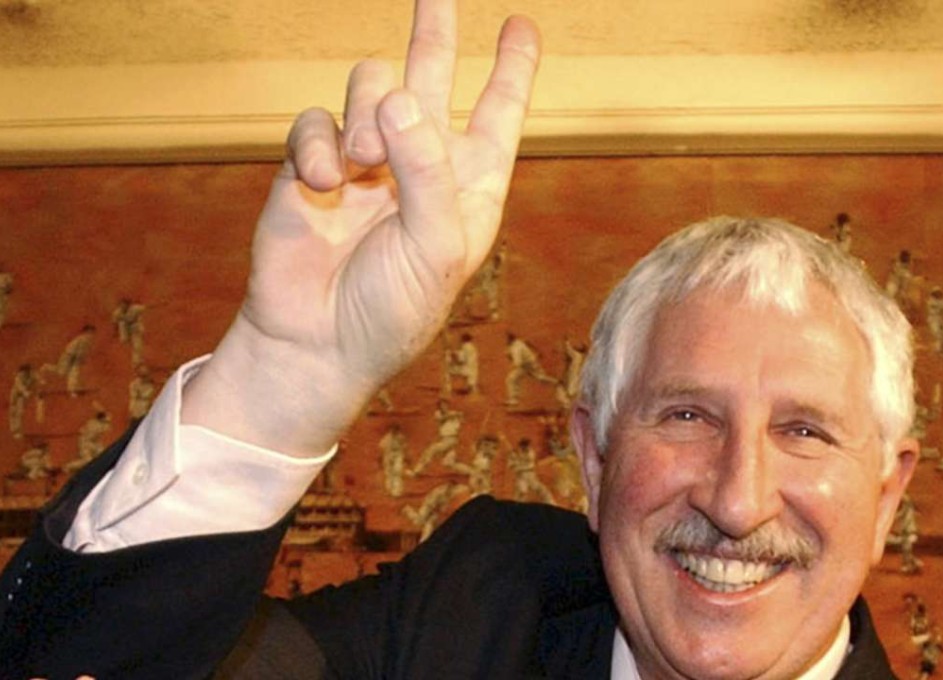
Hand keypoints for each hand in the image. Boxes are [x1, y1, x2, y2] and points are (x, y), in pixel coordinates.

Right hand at [182, 0, 539, 455]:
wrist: (314, 343)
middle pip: (432, 77)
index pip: (497, 114)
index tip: (521, 26)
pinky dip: (317, 145)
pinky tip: (322, 180)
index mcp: (466, 186)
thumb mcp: (434, 247)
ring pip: (370, 87)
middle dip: (434, 32)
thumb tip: (399, 97)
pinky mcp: (311, 165)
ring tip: (364, 160)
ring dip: (367, 113)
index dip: (512, 69)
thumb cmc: (390, 311)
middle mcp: (419, 165)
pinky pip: (314, 121)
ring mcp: (364, 162)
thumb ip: (426, 170)